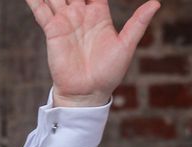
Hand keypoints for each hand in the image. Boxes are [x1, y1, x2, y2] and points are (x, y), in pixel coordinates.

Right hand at [24, 0, 159, 106]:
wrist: (88, 92)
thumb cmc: (109, 72)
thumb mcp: (127, 45)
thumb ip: (138, 22)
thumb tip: (156, 3)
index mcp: (99, 14)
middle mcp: (80, 14)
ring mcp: (65, 21)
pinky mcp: (52, 30)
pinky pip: (41, 11)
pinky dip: (35, 0)